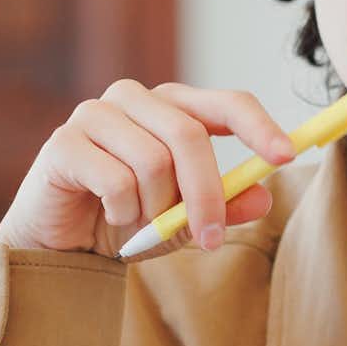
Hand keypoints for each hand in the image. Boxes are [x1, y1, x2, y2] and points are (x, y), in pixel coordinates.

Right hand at [0, 80, 298, 260]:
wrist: (59, 246)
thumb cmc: (124, 221)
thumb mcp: (184, 220)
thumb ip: (223, 205)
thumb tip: (264, 196)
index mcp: (172, 108)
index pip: (226, 102)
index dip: (259, 126)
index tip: (287, 156)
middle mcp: (134, 99)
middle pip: (189, 135)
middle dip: (206, 195)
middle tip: (209, 240)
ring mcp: (95, 115)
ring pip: (152, 161)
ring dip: (154, 210)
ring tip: (140, 226)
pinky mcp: (64, 142)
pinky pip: (115, 180)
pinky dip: (121, 212)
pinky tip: (109, 217)